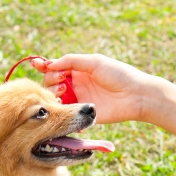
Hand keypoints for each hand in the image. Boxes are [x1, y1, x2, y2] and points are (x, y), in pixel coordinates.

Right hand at [32, 54, 158, 123]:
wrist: (136, 96)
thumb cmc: (119, 75)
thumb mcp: (95, 62)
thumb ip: (71, 61)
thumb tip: (48, 64)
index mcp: (79, 70)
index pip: (55, 68)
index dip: (45, 66)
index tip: (38, 66)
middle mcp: (76, 85)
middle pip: (51, 83)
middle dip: (51, 80)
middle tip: (62, 81)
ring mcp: (79, 100)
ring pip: (55, 99)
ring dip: (54, 94)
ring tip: (64, 91)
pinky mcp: (83, 115)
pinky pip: (66, 114)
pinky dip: (61, 110)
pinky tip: (63, 105)